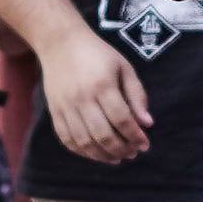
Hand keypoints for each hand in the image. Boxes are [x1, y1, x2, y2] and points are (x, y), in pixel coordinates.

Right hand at [38, 25, 153, 162]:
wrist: (60, 43)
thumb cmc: (98, 54)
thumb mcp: (124, 67)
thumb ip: (137, 95)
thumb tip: (147, 124)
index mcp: (102, 85)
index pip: (122, 119)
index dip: (135, 136)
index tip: (145, 144)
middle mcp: (82, 98)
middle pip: (103, 135)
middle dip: (121, 149)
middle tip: (133, 153)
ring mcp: (65, 107)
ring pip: (85, 142)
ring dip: (103, 156)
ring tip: (118, 158)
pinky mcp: (55, 112)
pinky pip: (68, 140)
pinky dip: (83, 152)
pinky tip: (97, 153)